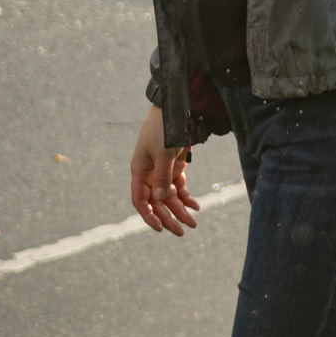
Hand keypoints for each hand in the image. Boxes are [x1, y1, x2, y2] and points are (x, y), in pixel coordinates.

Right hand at [130, 103, 199, 235]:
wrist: (177, 106)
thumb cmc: (164, 127)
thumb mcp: (162, 152)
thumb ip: (162, 176)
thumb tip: (160, 200)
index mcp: (140, 171)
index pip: (140, 200)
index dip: (148, 216)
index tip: (160, 228)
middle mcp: (150, 174)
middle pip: (158, 202)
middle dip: (170, 217)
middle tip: (183, 231)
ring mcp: (163, 170)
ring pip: (170, 197)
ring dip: (181, 210)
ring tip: (194, 223)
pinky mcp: (175, 166)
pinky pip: (179, 186)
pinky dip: (187, 196)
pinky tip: (196, 206)